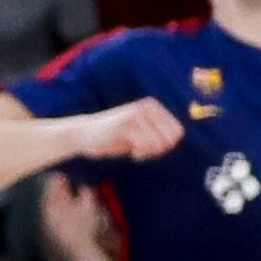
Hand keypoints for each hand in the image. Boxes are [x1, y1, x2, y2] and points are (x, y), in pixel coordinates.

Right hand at [68, 98, 184, 164]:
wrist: (83, 134)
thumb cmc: (114, 137)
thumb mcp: (141, 133)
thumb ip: (160, 135)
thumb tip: (175, 139)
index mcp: (152, 106)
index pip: (177, 131)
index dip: (167, 145)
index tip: (152, 148)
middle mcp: (146, 107)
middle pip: (171, 138)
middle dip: (159, 150)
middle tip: (144, 152)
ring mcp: (135, 116)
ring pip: (159, 143)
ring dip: (149, 153)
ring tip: (138, 152)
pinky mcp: (125, 126)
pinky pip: (145, 145)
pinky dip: (141, 154)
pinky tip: (132, 154)